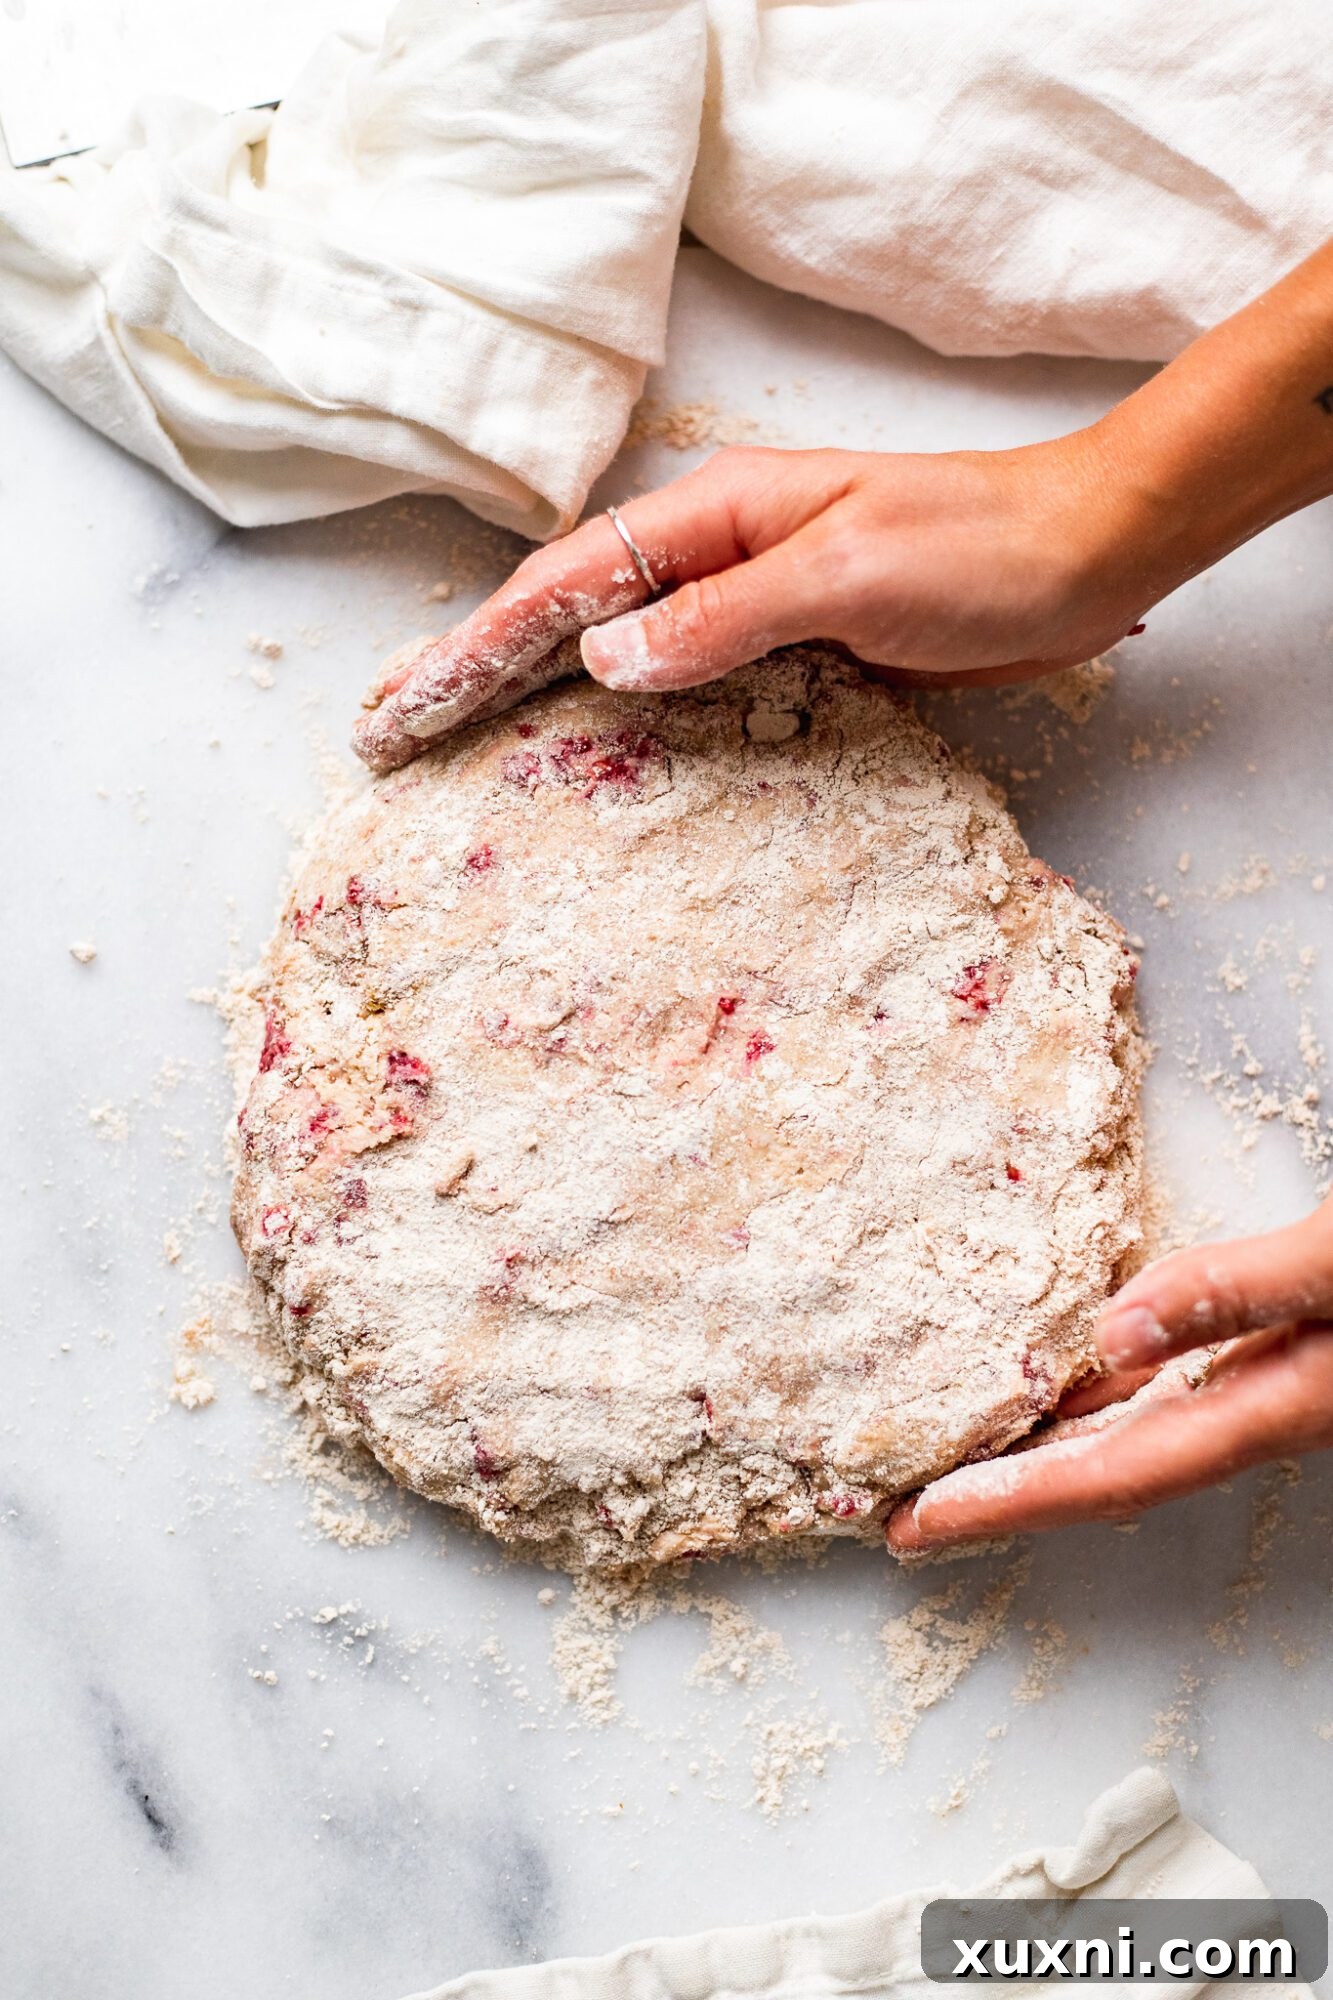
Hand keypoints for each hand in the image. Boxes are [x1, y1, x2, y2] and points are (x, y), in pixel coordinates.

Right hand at [353, 435, 1149, 772]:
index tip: (401, 706)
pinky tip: (591, 759)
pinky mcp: (790, 650)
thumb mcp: (844, 572)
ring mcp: (748, 603)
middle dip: (473, 672)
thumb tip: (606, 662)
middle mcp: (716, 554)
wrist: (1085, 554)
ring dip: (535, 701)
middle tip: (389, 734)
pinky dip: (625, 723)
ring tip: (456, 750)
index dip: (474, 649)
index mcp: (714, 513)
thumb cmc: (977, 546)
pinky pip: (683, 690)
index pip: (562, 586)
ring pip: (616, 656)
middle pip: (565, 618)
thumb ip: (724, 616)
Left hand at [886, 1194, 1332, 1551]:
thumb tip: (1114, 1332)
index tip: (921, 1523)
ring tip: (961, 1452)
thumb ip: (1241, 1292)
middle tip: (909, 1511)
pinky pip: (1164, 1386)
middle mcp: (1264, 1410)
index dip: (1010, 1500)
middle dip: (1006, 1492)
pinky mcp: (1283, 1346)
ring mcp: (1273, 1383)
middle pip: (1110, 1469)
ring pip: (1136, 1430)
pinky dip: (1101, 1390)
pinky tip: (1069, 1373)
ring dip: (1046, 1445)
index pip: (1113, 1471)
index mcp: (1273, 1406)